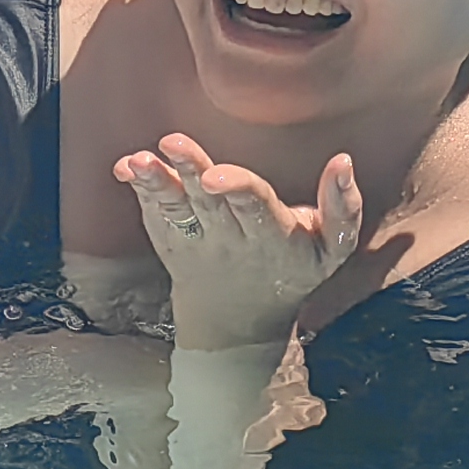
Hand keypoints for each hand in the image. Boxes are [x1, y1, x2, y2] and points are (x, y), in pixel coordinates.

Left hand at [114, 133, 361, 352]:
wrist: (240, 327)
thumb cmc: (293, 271)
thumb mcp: (331, 250)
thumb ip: (343, 208)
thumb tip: (344, 160)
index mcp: (273, 236)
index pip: (256, 206)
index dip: (238, 187)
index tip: (216, 173)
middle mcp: (231, 239)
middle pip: (209, 200)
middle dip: (191, 169)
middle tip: (172, 142)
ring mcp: (196, 243)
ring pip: (176, 209)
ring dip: (156, 182)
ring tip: (137, 160)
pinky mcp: (171, 244)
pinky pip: (155, 216)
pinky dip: (141, 192)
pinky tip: (125, 168)